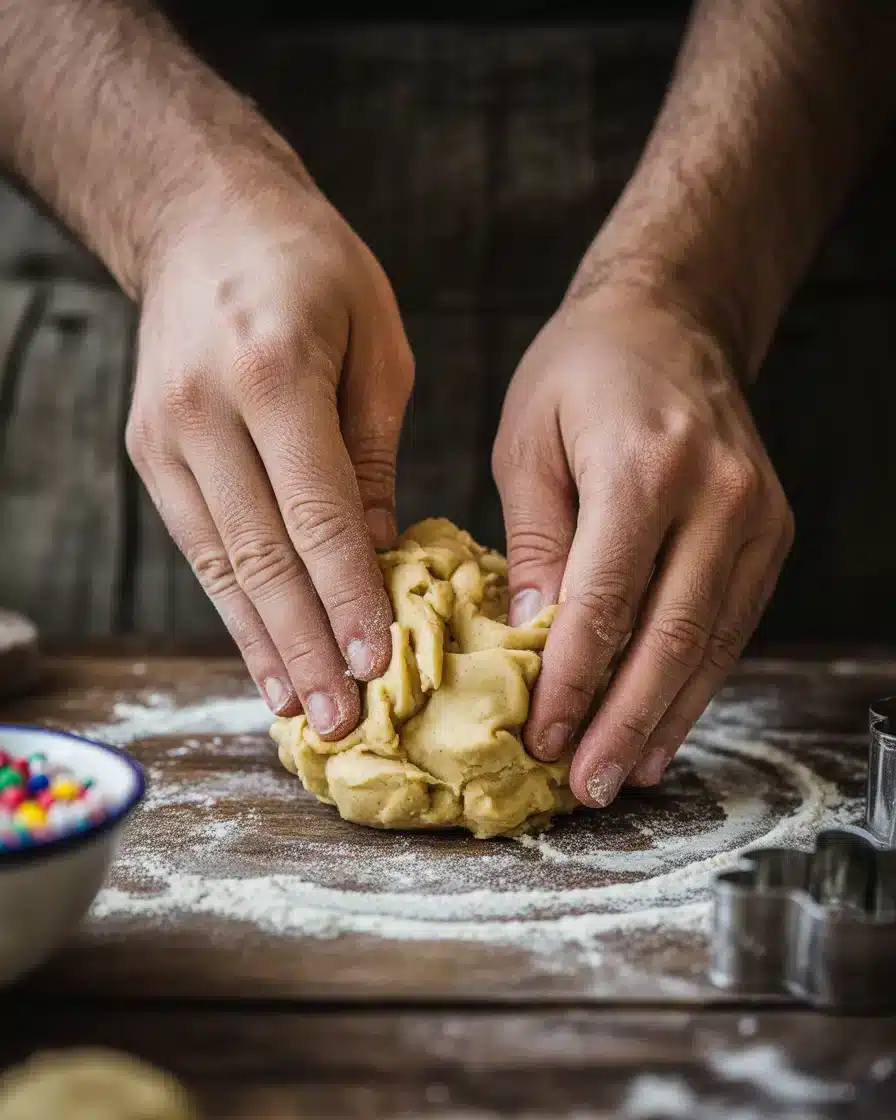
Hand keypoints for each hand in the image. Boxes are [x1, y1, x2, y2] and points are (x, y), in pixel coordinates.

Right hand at [126, 158, 412, 734]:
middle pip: (260, 556)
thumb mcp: (377, 345)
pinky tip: (261, 655)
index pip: (316, 513)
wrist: (203, 220)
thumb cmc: (313, 271)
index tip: (376, 662)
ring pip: (220, 565)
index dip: (347, 596)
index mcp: (273, 373)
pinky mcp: (148, 454)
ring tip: (301, 711)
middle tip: (341, 719)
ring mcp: (164, 437)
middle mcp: (204, 412)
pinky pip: (199, 547)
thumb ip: (375, 455)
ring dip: (262, 645)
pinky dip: (232, 608)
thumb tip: (380, 554)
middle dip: (304, 646)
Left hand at [493, 282, 792, 805]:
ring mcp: (756, 514)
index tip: (542, 738)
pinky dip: (698, 677)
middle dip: (625, 721)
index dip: (574, 681)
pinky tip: (666, 719)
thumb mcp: (528, 441)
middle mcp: (717, 494)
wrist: (671, 319)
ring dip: (667, 715)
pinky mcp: (770, 530)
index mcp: (645, 467)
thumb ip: (534, 539)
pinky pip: (733, 620)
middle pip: (672, 636)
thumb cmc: (583, 372)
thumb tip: (533, 630)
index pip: (607, 602)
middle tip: (589, 785)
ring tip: (626, 772)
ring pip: (712, 641)